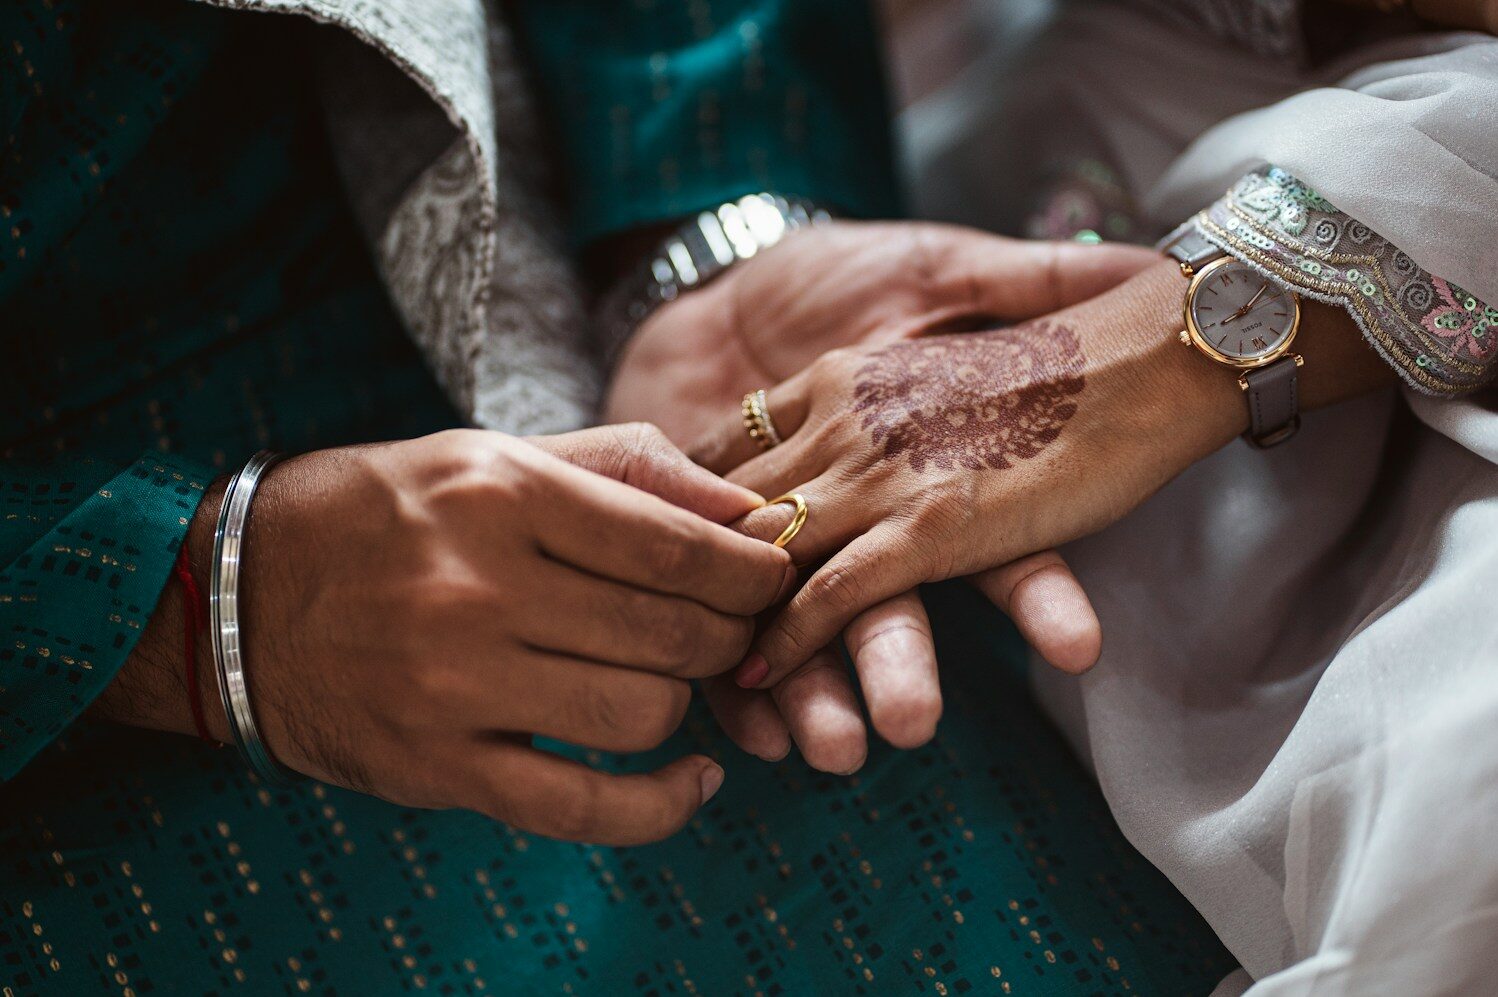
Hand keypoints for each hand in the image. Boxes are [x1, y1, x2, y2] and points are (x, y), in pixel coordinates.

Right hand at [99, 425, 792, 844]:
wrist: (232, 596)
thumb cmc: (381, 513)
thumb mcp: (489, 454)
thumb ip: (621, 466)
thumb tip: (741, 511)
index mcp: (502, 494)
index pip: (677, 545)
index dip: (752, 570)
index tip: (773, 575)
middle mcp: (479, 587)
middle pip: (672, 633)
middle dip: (731, 636)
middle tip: (734, 630)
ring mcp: (454, 685)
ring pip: (642, 716)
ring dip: (685, 705)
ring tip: (673, 680)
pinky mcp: (438, 766)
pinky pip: (582, 808)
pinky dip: (659, 807)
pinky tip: (690, 783)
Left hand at [695, 262, 1249, 689]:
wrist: (1155, 338)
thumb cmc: (1072, 334)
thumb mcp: (958, 318)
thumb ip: (873, 375)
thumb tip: (859, 407)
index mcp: (843, 376)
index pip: (738, 447)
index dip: (697, 505)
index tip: (667, 552)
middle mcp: (843, 422)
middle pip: (736, 511)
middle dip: (688, 576)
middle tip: (643, 637)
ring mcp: (882, 474)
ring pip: (772, 560)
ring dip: (729, 627)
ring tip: (689, 683)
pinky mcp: (930, 523)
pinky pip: (834, 588)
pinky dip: (792, 637)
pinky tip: (758, 678)